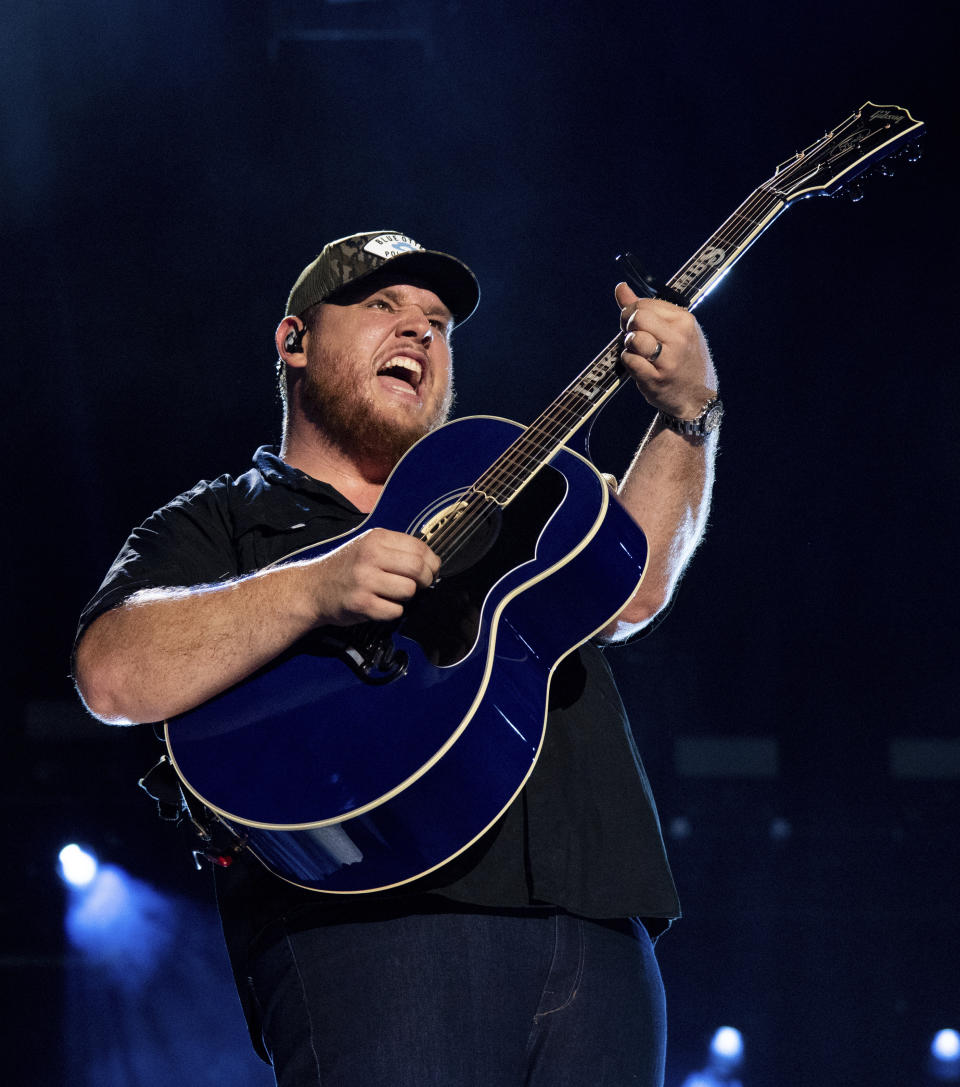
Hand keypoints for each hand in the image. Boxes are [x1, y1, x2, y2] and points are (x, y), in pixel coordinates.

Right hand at [305, 528, 440, 625]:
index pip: (420, 548)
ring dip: (407, 597)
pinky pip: (395, 611)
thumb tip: (432, 563)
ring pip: (409, 591)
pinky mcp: (361, 603)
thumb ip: (397, 550)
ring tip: (393, 595)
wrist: (312, 589)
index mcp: (376, 538)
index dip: (431, 563)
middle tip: (419, 586)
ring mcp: (365, 580)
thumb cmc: (346, 568)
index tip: (430, 571)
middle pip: (418, 569)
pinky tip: (381, 605)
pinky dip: (393, 612)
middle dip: (425, 581)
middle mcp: (370, 556)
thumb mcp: (368, 546)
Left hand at [615, 282, 717, 418]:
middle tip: (633, 337)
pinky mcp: (655, 378)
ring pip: (632, 339)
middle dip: (627, 326)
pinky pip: (629, 360)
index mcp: (684, 320)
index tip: (636, 324)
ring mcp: (668, 359)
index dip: (631, 312)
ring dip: (629, 346)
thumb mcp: (673, 329)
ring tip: (640, 353)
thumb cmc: (682, 359)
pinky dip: (629, 362)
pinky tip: (641, 366)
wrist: (696, 397)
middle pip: (636, 318)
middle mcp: (679, 338)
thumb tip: (620, 287)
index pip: (644, 304)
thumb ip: (644, 307)